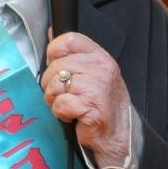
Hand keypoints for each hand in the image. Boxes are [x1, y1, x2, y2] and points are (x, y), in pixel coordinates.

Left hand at [42, 32, 132, 166]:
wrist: (116, 134)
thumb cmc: (100, 105)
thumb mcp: (90, 73)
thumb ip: (71, 54)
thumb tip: (51, 34)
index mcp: (99, 57)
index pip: (68, 40)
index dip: (55, 53)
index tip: (57, 67)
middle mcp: (100, 68)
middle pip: (56, 65)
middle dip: (52, 83)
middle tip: (65, 94)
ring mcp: (97, 87)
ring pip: (55, 84)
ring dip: (55, 99)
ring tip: (70, 105)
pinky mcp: (91, 106)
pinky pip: (60, 103)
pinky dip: (61, 112)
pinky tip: (73, 115)